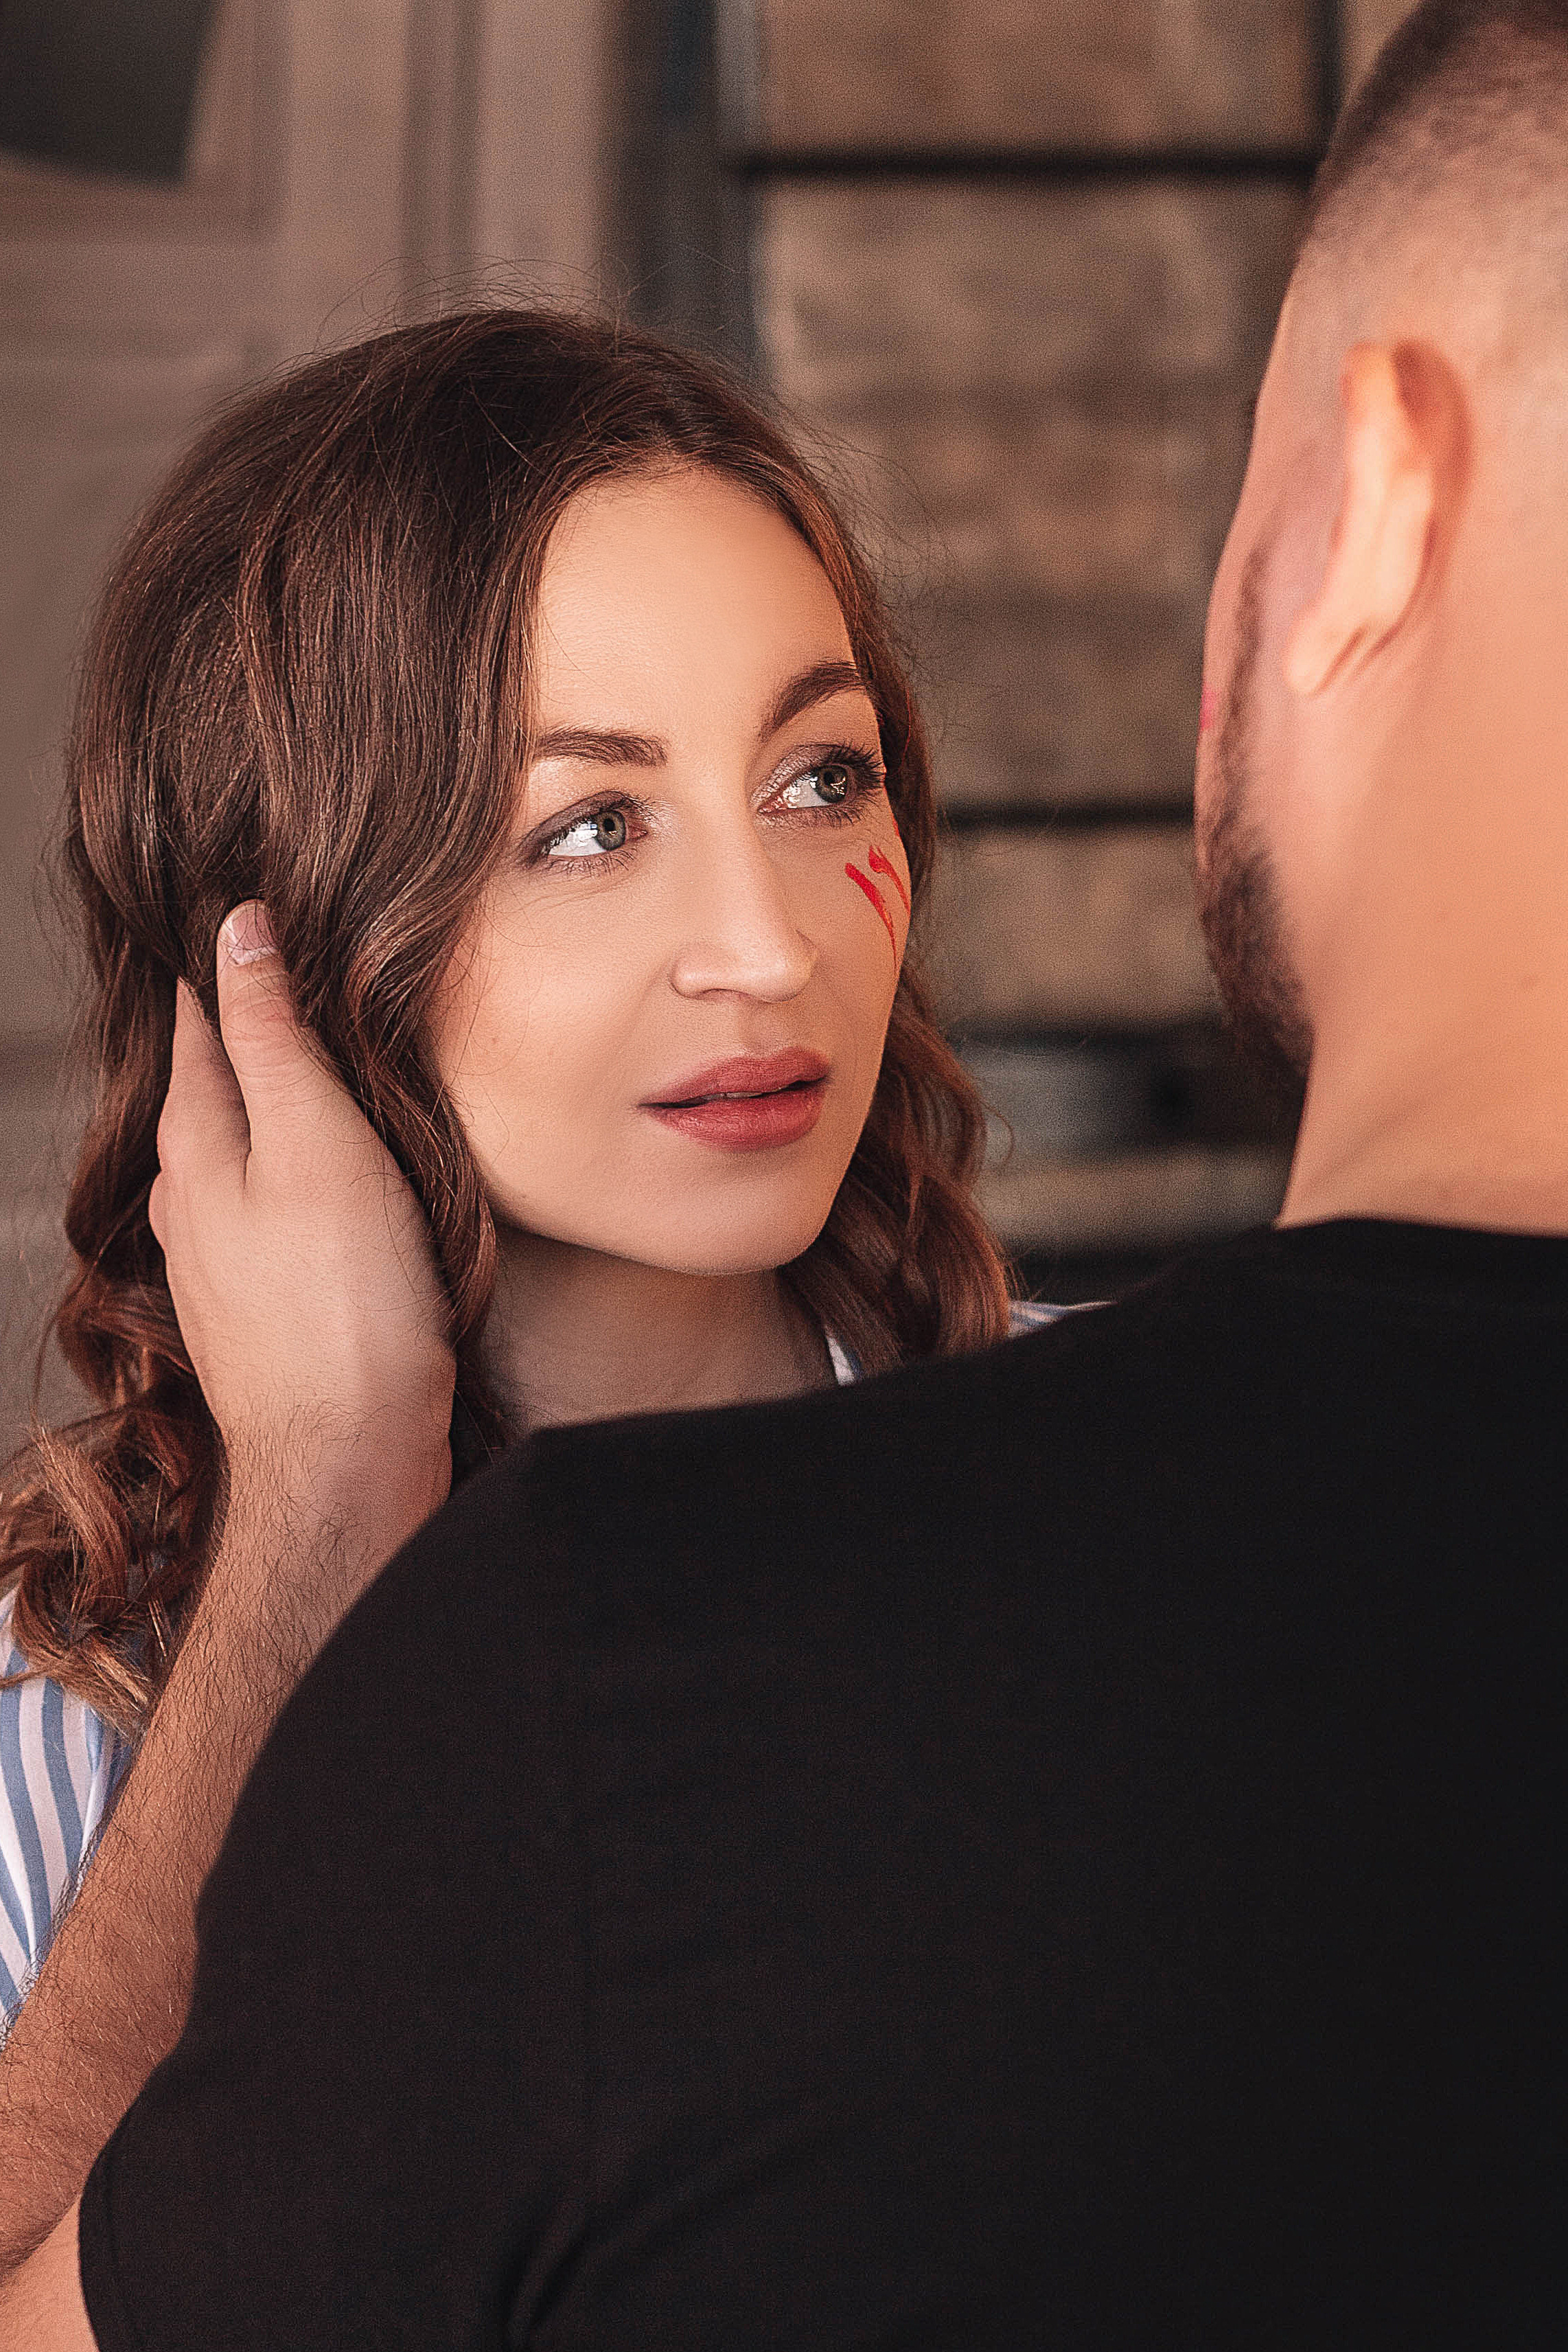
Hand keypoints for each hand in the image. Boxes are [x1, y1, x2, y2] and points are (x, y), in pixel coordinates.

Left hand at [149, 902, 455, 1558]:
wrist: (345, 1460)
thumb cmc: (345, 1304)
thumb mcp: (317, 1140)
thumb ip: (277, 1039)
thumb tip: (240, 932)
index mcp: (195, 1148)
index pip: (200, 1031)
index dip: (226, 974)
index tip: (245, 922)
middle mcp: (188, 1206)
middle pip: (209, 1097)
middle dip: (241, 1044)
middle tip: (278, 986)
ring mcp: (217, 1269)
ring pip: (233, 1163)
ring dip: (266, 1118)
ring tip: (307, 1080)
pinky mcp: (258, 1317)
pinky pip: (263, 1221)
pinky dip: (288, 1185)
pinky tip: (324, 1192)